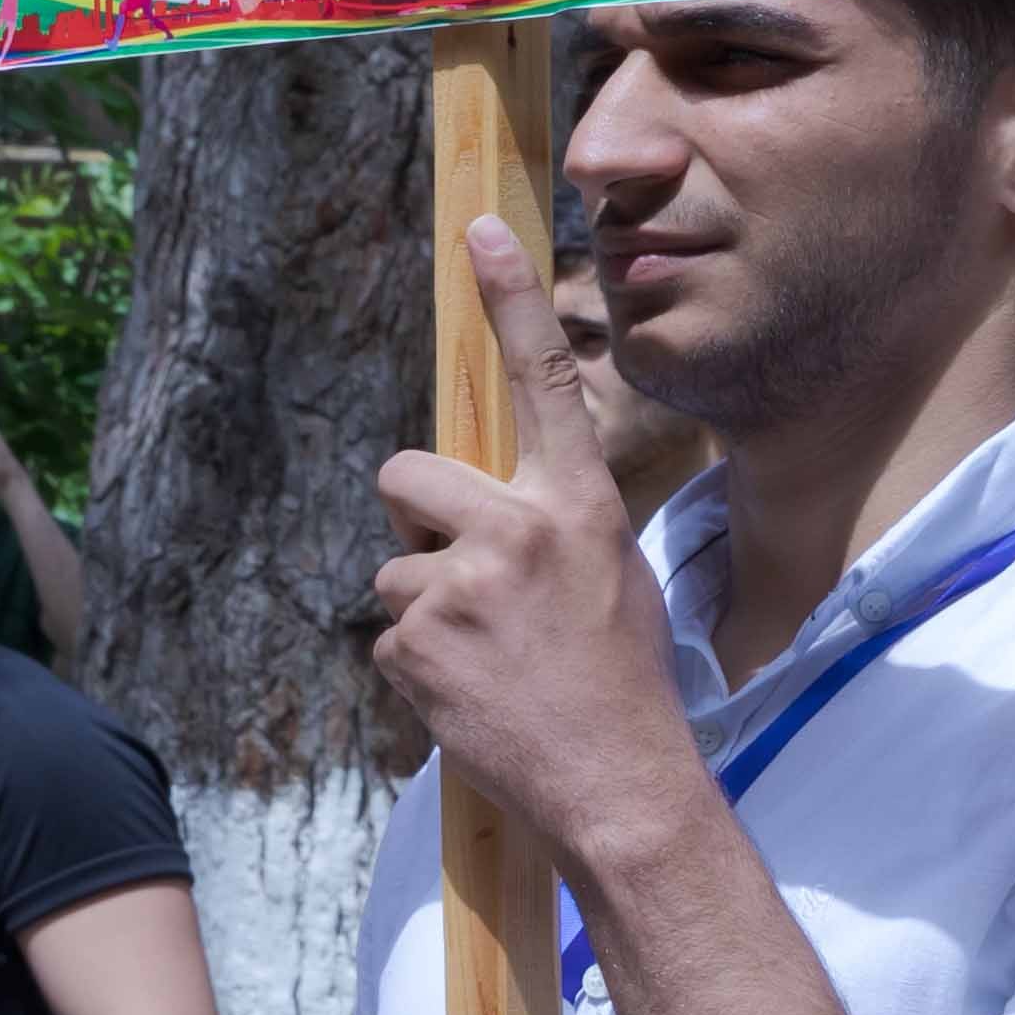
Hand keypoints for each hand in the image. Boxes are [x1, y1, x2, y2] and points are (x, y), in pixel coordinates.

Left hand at [372, 220, 693, 872]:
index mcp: (581, 507)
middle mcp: (518, 531)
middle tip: (468, 581)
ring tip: (488, 659)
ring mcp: (459, 589)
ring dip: (425, 609)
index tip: (480, 230)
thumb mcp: (616, 579)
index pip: (543, 381)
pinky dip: (420, 666)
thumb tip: (491, 507)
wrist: (620, 785)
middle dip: (418, 522)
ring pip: (393, 569)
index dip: (510, 299)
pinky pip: (388, 635)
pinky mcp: (413, 646)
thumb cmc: (626, 683)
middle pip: (406, 476)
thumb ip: (554, 526)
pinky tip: (472, 695)